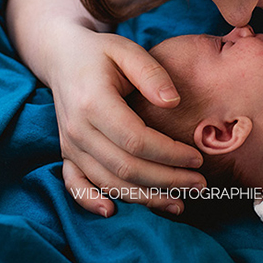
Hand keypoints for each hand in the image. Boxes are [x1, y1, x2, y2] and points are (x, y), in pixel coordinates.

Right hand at [48, 27, 205, 216]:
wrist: (62, 57)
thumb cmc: (101, 53)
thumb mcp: (127, 50)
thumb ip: (152, 73)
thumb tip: (174, 102)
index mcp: (93, 101)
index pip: (136, 139)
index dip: (169, 153)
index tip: (197, 157)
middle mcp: (78, 128)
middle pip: (125, 167)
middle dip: (166, 180)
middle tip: (200, 185)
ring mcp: (70, 144)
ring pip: (108, 182)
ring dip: (144, 197)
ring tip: (179, 202)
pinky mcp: (67, 153)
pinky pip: (75, 184)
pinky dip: (91, 201)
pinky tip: (113, 212)